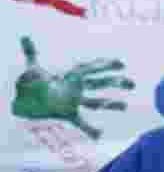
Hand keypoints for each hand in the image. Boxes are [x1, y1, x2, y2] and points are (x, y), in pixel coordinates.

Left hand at [13, 36, 133, 138]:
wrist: (27, 99)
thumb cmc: (31, 82)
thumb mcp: (32, 69)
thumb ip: (31, 54)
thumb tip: (24, 37)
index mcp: (70, 76)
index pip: (91, 69)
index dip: (106, 65)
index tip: (121, 64)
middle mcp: (76, 88)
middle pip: (99, 84)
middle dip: (115, 83)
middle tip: (132, 84)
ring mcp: (74, 101)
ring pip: (95, 102)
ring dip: (110, 104)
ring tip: (125, 107)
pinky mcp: (68, 113)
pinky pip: (81, 122)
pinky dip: (90, 129)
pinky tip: (99, 135)